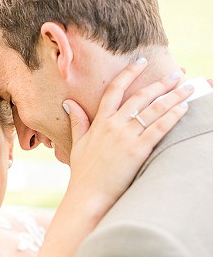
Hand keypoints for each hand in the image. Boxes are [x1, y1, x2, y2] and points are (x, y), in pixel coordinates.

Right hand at [62, 60, 190, 216]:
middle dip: (161, 84)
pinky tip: (183, 108)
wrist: (88, 194)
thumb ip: (77, 121)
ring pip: (154, 109)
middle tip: (177, 74)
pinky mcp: (138, 150)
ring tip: (188, 88)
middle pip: (140, 97)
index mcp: (99, 122)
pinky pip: (159, 127)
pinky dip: (173, 116)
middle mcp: (113, 125)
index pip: (114, 90)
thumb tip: (68, 103)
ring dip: (174, 96)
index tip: (141, 62)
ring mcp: (126, 137)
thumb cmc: (83, 172)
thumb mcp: (77, 144)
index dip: (128, 74)